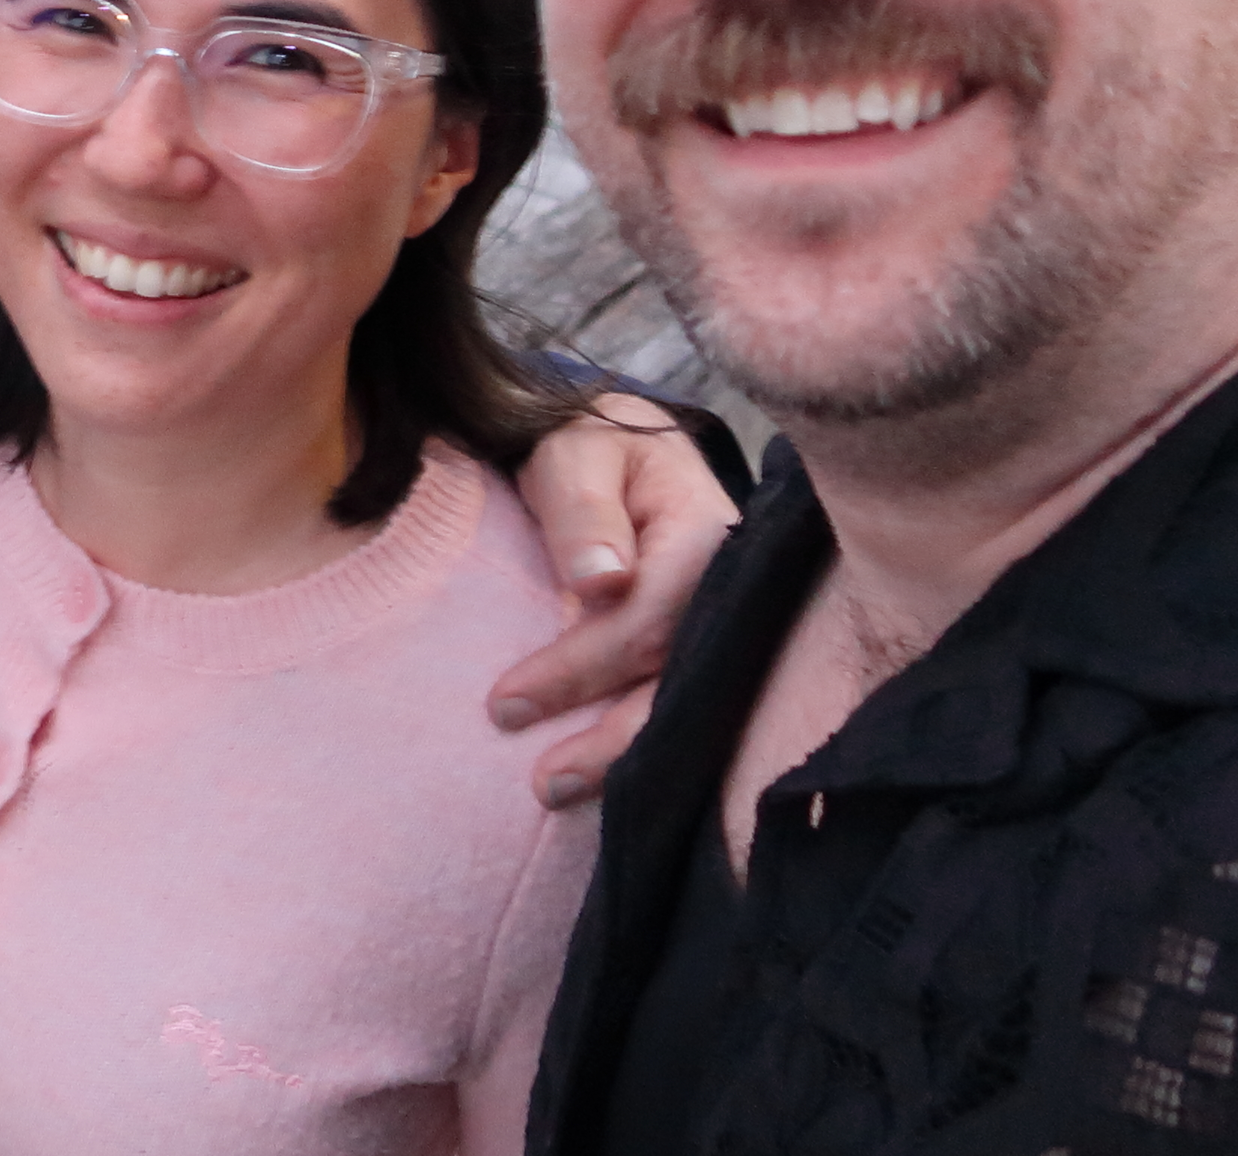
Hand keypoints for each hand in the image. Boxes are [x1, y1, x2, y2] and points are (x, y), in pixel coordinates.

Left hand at [494, 399, 739, 810]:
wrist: (618, 448)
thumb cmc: (589, 445)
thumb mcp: (575, 449)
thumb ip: (583, 509)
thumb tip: (603, 581)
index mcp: (703, 530)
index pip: (650, 617)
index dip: (581, 667)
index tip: (507, 703)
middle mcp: (730, 587)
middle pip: (684, 679)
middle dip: (613, 740)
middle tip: (542, 783)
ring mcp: (730, 622)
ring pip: (694, 706)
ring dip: (627, 756)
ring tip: (556, 791)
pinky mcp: (714, 649)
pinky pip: (686, 706)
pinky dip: (642, 747)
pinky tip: (601, 783)